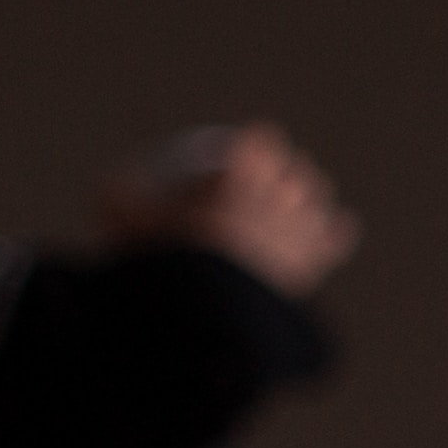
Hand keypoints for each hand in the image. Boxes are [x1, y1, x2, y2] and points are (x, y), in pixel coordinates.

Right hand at [108, 122, 358, 299]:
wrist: (209, 307)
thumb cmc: (164, 259)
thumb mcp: (124, 223)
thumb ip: (116, 199)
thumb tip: (106, 191)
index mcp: (243, 176)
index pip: (263, 141)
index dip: (259, 141)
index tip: (252, 146)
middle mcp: (279, 196)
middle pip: (296, 171)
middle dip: (289, 171)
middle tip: (276, 178)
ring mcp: (300, 228)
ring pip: (319, 200)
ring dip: (311, 199)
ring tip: (300, 203)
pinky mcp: (313, 262)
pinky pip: (336, 240)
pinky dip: (337, 232)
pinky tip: (341, 228)